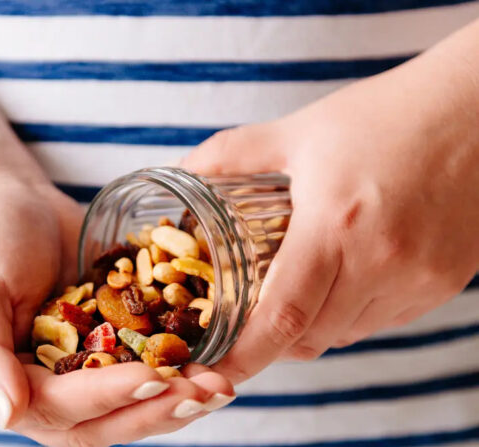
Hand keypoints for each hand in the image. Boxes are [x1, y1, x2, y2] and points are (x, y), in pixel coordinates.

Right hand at [0, 173, 234, 445]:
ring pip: (126, 409)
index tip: (153, 378)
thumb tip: (7, 414)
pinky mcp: (104, 354)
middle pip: (97, 424)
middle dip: (152, 412)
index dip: (105, 398)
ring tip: (219, 386)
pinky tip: (214, 364)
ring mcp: (71, 377)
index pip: (54, 409)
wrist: (11, 202)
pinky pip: (142, 371)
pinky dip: (177, 372)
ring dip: (173, 401)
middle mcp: (33, 395)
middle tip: (201, 393)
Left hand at [181, 45, 478, 383]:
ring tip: (295, 295)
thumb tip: (181, 169)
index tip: (215, 368)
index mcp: (335, 226)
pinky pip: (386, 321)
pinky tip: (344, 281)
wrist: (478, 107)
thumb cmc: (387, 115)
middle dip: (272, 342)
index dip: (244, 355)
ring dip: (313, 328)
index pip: (281, 318)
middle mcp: (381, 261)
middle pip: (311, 338)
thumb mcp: (300, 131)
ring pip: (348, 334)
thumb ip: (233, 154)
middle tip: (246, 323)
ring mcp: (419, 278)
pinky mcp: (446, 282)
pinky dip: (354, 315)